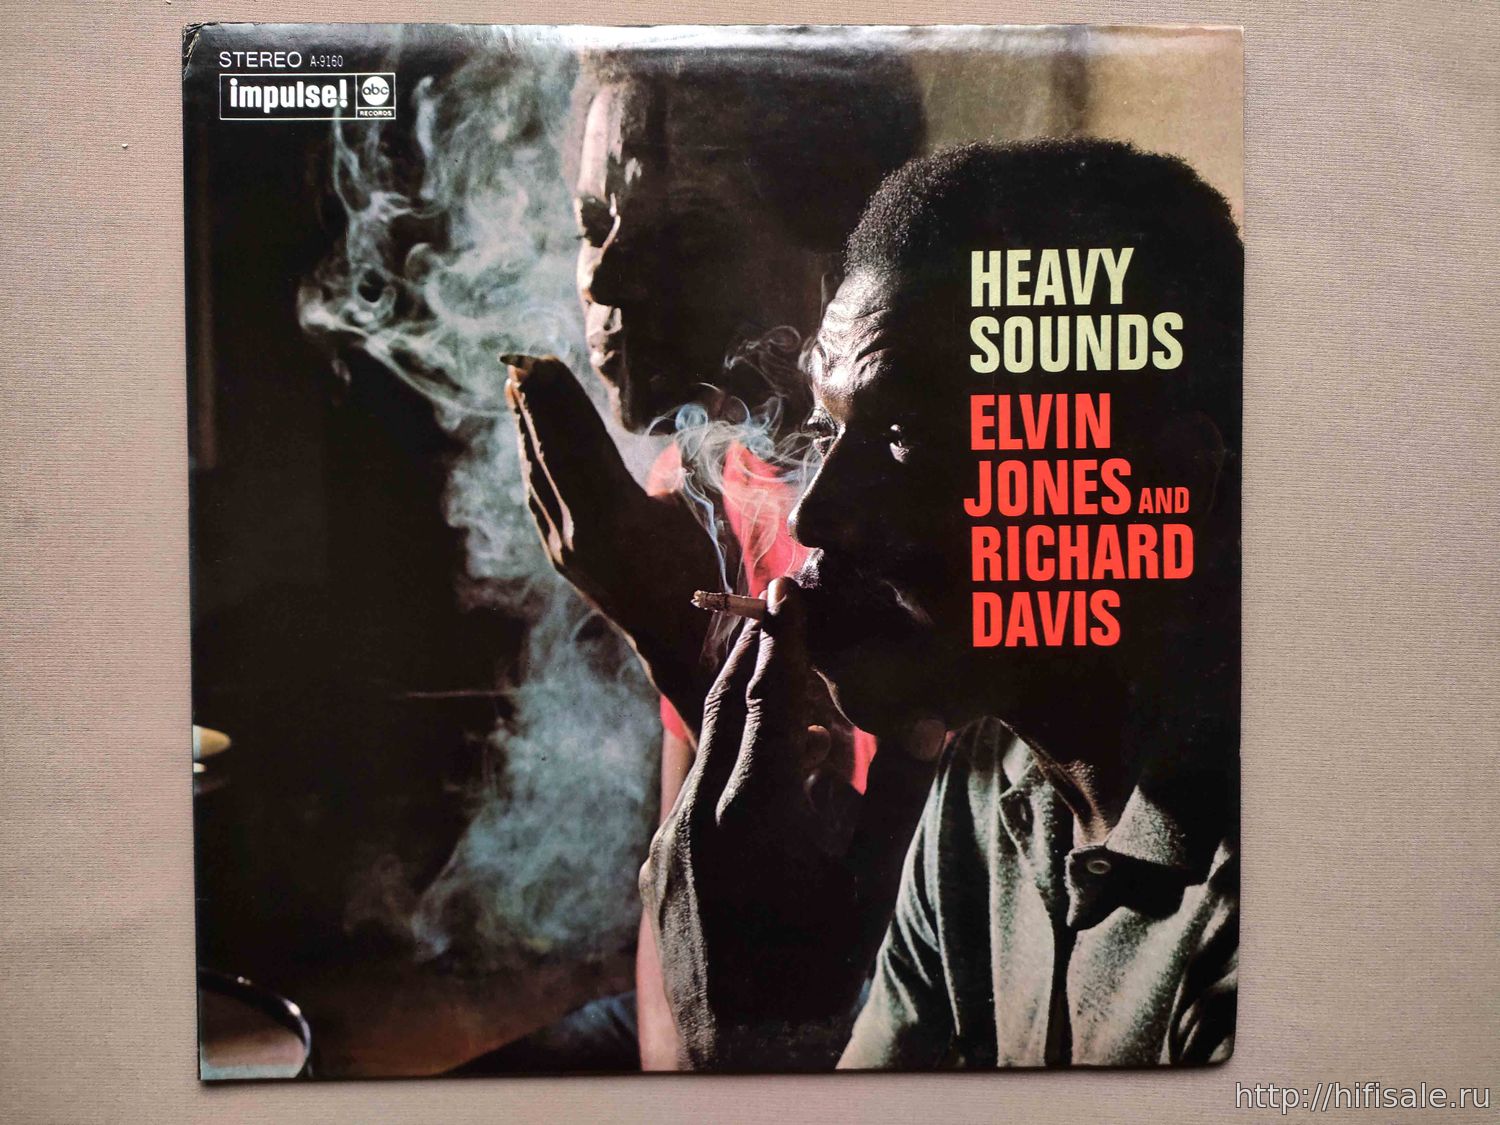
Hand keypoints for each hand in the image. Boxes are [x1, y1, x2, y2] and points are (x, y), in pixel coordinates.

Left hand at [504, 354, 723, 730]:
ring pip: (536, 476)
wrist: (680, 641)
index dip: (562, 401)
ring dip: (526, 431)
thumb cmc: (701, 574)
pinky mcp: (559, 557)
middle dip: (536, 405)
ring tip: (517, 391)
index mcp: (617, 514)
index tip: (547, 364)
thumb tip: (703, 415)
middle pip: (551, 452)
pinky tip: (528, 443)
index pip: (581, 441)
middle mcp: (580, 530)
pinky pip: (537, 500)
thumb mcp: (701, 514)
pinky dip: (531, 465)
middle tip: (523, 363)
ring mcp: (564, 546)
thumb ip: (689, 465)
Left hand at [640, 578, 945, 1069]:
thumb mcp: (870, 882)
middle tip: (779, 599)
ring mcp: (671, 835)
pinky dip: (726, 752)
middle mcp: (699, 813)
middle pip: (726, 704)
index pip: (772, 698)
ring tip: (776, 663)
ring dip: (742, 699)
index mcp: (756, 812)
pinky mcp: (660, 858)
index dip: (785, 637)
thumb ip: (894, 793)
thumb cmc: (819, 968)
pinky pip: (694, 783)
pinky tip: (762, 756)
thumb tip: (925, 716)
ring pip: (706, 741)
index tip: (793, 586)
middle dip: (755, 648)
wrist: (737, 1048)